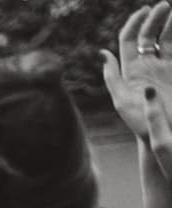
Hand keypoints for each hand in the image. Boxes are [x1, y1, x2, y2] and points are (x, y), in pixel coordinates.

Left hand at [102, 3, 171, 140]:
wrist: (163, 134)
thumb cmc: (140, 122)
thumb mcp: (122, 101)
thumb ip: (112, 77)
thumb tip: (103, 53)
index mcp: (131, 69)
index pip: (130, 40)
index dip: (135, 23)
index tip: (145, 10)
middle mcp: (148, 65)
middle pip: (150, 35)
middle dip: (156, 18)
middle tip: (166, 5)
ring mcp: (165, 67)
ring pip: (169, 39)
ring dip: (171, 23)